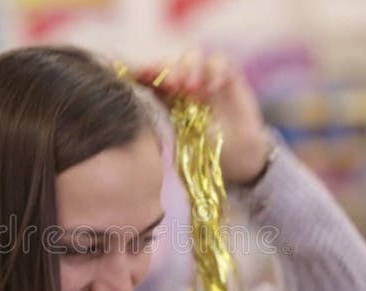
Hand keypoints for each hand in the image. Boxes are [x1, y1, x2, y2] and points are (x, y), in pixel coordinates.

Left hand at [136, 51, 270, 184]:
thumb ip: (154, 122)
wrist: (233, 159)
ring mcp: (204, 76)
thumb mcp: (172, 138)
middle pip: (169, 63)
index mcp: (162, 94)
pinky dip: (215, 71)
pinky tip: (212, 89)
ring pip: (192, 57)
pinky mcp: (226, 75)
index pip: (150, 75)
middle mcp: (181, 82)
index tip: (141, 77)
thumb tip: (132, 110)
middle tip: (170, 85)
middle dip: (167, 71)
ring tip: (190, 88)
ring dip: (188, 68)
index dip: (145, 72)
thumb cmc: (198, 152)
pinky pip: (220, 62)